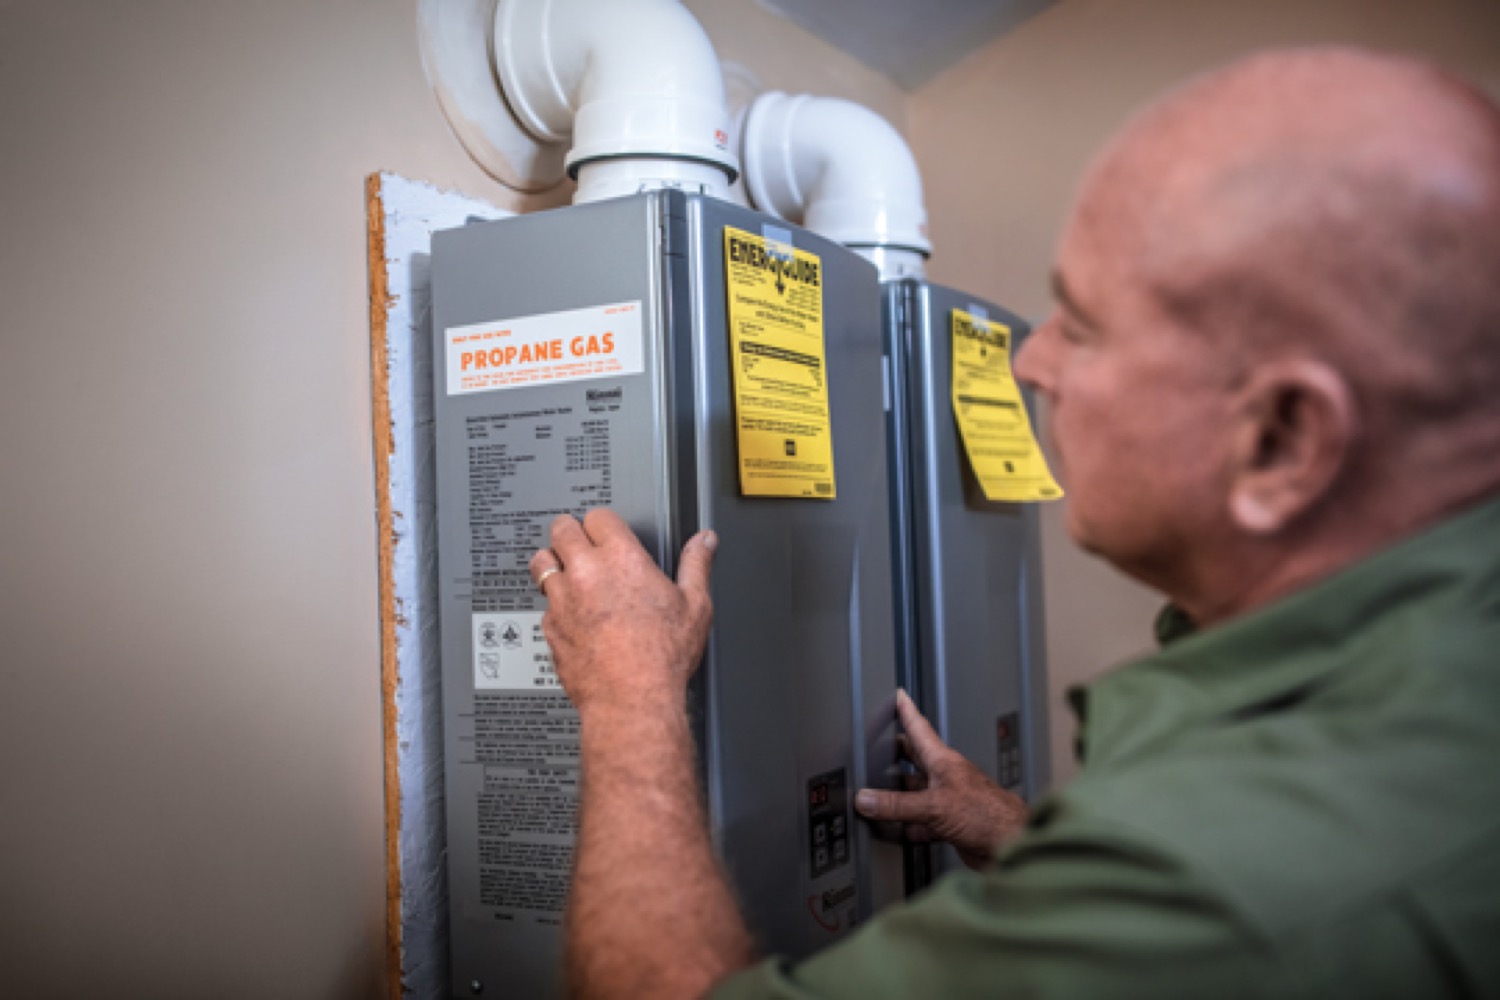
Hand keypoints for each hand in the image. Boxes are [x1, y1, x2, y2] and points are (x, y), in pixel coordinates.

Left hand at [529, 509, 715, 714]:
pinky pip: (544, 604)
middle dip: (571, 532)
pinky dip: (554, 604)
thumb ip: (697, 565)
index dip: (604, 523)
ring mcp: (562, 599)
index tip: (607, 531)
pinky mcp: (549, 627)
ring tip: (565, 569)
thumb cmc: (662, 657)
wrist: (631, 700)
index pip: (598, 516)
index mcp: (621, 558)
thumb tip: (704, 542)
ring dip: (552, 562)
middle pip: (561, 529)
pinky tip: (570, 614)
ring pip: (541, 562)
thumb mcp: (695, 605)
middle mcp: (586, 572)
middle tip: (579, 540)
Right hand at [855, 690, 1029, 869]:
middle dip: (896, 754)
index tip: (899, 696)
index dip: (907, 711)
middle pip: (915, 760)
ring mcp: (949, 800)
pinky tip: (900, 830)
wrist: (1011, 843)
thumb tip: (867, 799)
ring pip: (917, 792)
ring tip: (878, 795)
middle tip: (878, 747)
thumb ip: (897, 805)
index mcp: (943, 761)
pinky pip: (923, 820)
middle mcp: (946, 777)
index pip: (919, 728)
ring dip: (899, 795)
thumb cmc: (988, 813)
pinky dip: (909, 825)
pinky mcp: (951, 824)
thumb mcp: (933, 805)